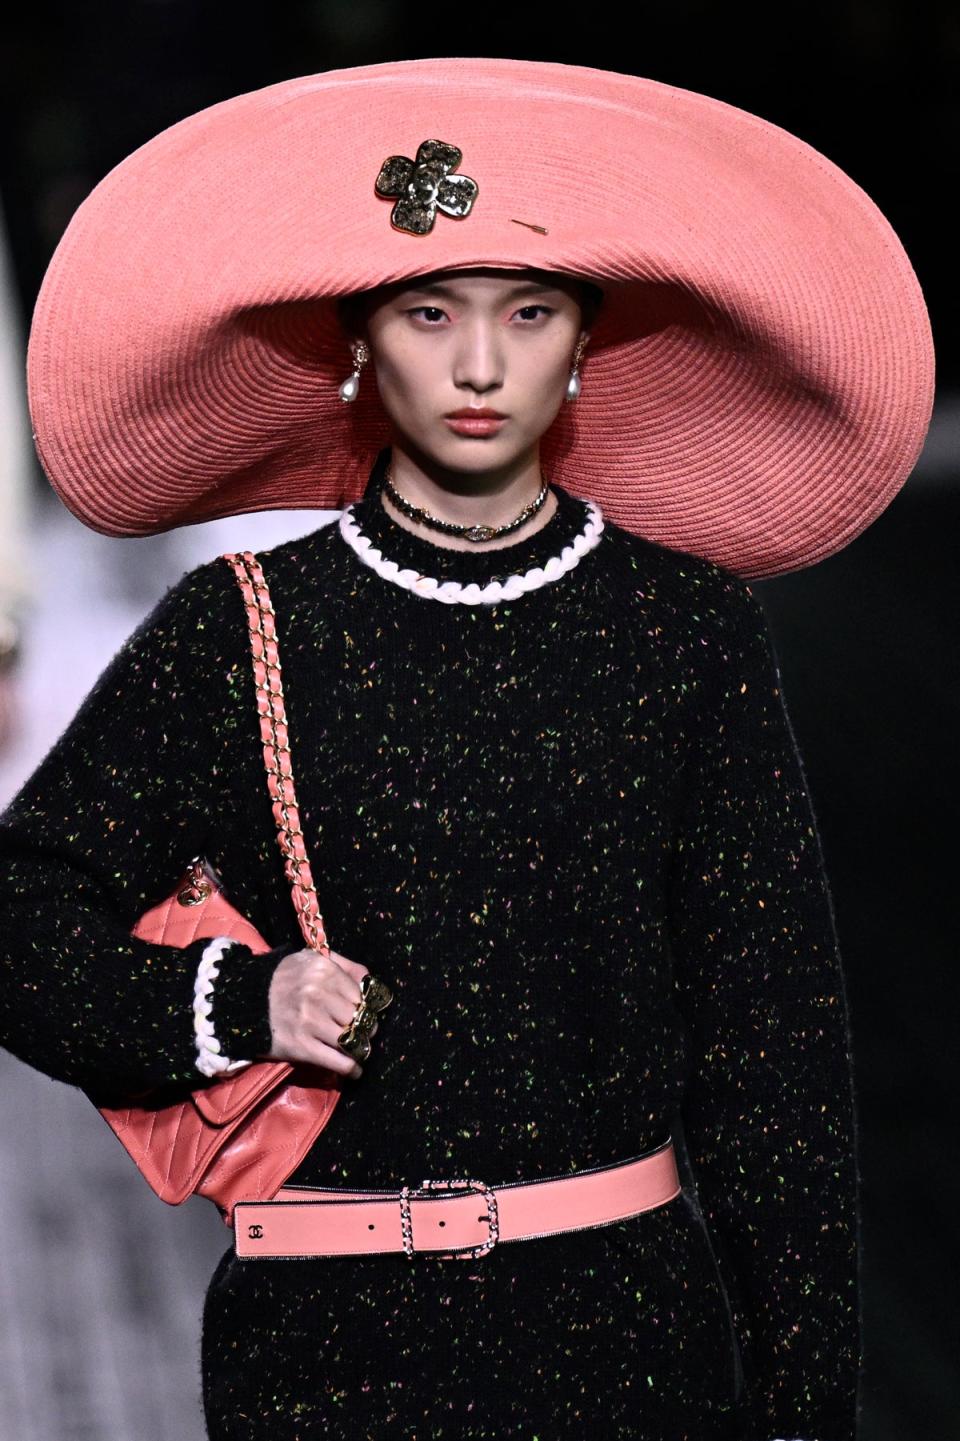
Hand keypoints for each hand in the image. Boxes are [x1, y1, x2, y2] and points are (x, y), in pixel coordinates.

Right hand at [262, 945, 379, 1077]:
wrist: (241, 1001)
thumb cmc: (282, 980)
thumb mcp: (310, 960)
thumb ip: (343, 965)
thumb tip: (370, 983)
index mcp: (323, 970)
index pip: (360, 995)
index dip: (365, 1008)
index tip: (364, 1017)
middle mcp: (317, 993)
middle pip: (359, 1018)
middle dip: (365, 1029)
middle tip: (364, 1036)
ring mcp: (309, 1021)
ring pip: (351, 1040)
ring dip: (360, 1050)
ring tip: (358, 1052)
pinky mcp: (301, 1046)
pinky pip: (337, 1061)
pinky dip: (351, 1069)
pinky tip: (355, 1071)